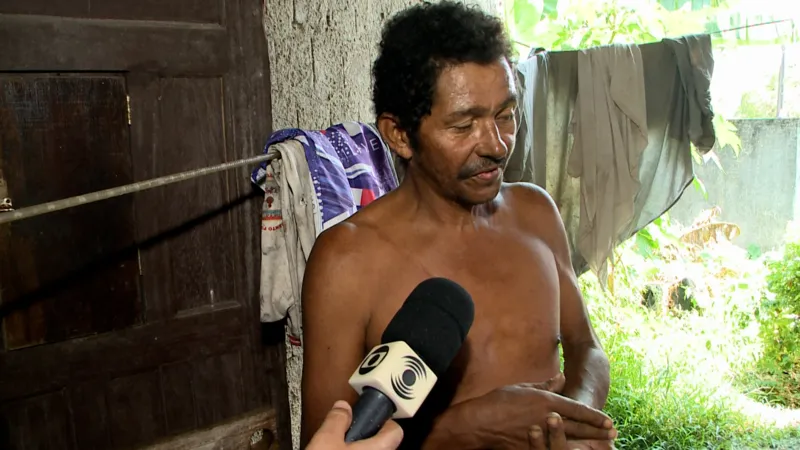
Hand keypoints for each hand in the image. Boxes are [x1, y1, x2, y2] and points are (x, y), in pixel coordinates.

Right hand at [306, 401, 403, 449]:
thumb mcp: (325, 440)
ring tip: (339, 444)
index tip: (370, 415)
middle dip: (366, 433)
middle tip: (350, 430)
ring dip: (359, 446)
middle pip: (381, 441)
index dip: (383, 420)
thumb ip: (336, 419)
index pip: (396, 430)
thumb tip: (342, 406)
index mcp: (379, 449)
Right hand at [469, 374, 614, 449]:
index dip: (595, 417)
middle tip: (613, 434)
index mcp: (546, 402)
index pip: (578, 410)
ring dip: (587, 442)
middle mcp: (547, 419)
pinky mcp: (532, 447)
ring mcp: (542, 435)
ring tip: (601, 445)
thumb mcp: (523, 387)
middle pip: (579, 427)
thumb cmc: (498, 401)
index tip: (609, 421)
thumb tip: (561, 376)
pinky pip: (553, 449)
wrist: (479, 422)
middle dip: (597, 431)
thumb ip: (546, 384)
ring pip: (571, 441)